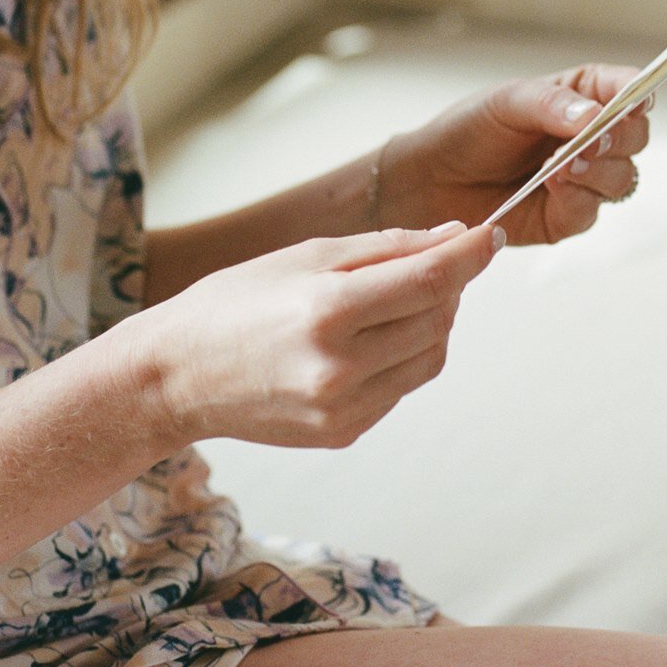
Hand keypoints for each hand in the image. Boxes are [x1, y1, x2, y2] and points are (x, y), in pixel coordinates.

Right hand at [134, 222, 499, 448]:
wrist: (176, 377)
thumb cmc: (234, 304)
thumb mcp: (306, 256)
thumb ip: (387, 248)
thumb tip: (453, 239)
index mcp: (328, 312)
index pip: (431, 281)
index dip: (470, 256)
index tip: (490, 235)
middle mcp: (340, 367)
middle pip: (437, 318)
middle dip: (448, 284)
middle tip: (432, 261)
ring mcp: (344, 408)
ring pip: (431, 357)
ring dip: (432, 321)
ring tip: (397, 299)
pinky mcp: (345, 432)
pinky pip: (402, 386)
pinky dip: (404, 355)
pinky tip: (370, 338)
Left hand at [378, 64, 652, 245]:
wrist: (433, 178)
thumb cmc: (470, 129)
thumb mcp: (509, 102)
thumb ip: (554, 105)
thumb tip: (595, 116)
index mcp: (584, 96)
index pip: (630, 89)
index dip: (640, 93)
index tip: (637, 99)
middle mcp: (591, 137)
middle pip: (636, 137)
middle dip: (619, 138)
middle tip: (592, 140)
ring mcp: (584, 179)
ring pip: (623, 178)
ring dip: (598, 171)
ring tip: (560, 166)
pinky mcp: (567, 216)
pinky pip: (591, 211)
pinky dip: (576, 199)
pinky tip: (551, 188)